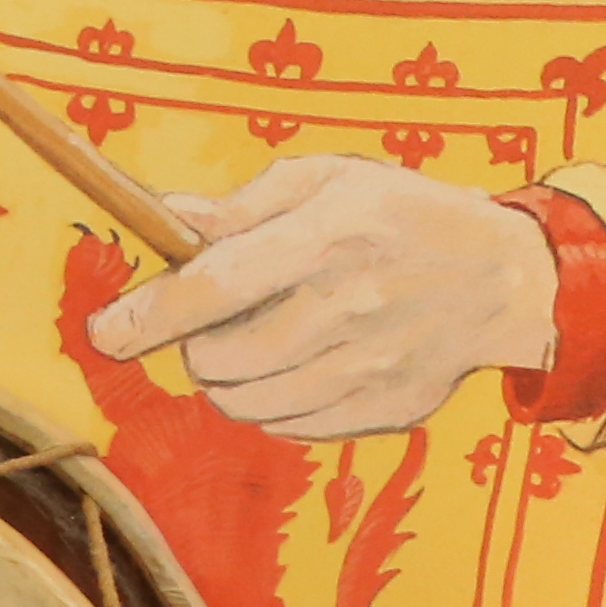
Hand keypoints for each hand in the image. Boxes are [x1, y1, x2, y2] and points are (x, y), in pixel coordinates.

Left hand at [80, 156, 560, 437]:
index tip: (105, 332)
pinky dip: (275, 401)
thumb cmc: (400, 217)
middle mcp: (347, 308)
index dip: (145, 316)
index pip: (210, 289)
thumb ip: (242, 207)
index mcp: (328, 238)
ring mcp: (367, 368)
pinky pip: (284, 425)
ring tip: (267, 337)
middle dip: (197, 343)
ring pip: (241, 402)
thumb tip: (166, 219)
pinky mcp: (380, 412)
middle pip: (216, 359)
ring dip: (232, 376)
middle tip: (222, 318)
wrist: (500, 279)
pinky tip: (308, 363)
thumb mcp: (329, 181)